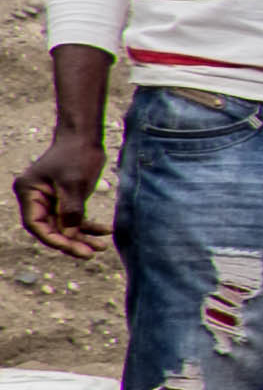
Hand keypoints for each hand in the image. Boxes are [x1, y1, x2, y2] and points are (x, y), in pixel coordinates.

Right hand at [14, 124, 106, 258]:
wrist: (84, 136)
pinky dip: (89, 226)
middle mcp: (36, 198)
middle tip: (91, 253)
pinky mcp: (66, 200)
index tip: (72, 248)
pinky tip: (106, 231)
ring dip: (81, 237)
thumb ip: (70, 209)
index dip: (53, 239)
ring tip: (101, 247)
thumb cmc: (76, 154)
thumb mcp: (73, 182)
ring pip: (64, 226)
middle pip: (50, 228)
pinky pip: (75, 219)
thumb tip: (69, 233)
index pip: (36, 224)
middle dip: (70, 241)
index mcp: (29, 193)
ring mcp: (51, 200)